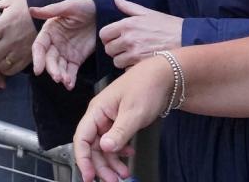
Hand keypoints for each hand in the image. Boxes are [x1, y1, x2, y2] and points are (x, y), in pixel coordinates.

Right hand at [30, 0, 96, 89]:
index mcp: (49, 31)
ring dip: (61, 76)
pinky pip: (71, 71)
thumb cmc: (85, 6)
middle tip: (57, 77)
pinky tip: (70, 85)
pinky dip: (70, 79)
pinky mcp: (76, 59)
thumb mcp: (69, 6)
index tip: (38, 70)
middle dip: (52, 69)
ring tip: (66, 81)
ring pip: (59, 67)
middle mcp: (55, 43)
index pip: (39, 47)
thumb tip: (31, 10)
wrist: (103, 12)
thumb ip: (51, 10)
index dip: (37, 58)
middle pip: (49, 59)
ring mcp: (65, 52)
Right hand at [73, 55, 171, 181]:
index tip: (89, 176)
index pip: (82, 137)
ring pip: (105, 146)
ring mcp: (111, 118)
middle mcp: (101, 115)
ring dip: (112, 162)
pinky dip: (120, 152)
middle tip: (112, 181)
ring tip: (123, 174)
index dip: (83, 158)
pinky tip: (129, 156)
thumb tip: (104, 148)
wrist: (166, 76)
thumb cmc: (147, 86)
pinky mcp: (121, 120)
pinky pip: (115, 140)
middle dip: (101, 165)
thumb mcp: (133, 112)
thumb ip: (119, 132)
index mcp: (97, 110)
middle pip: (93, 146)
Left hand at [100, 0, 181, 68]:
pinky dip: (132, 68)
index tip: (115, 38)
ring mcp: (135, 54)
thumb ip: (129, 7)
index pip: (104, 34)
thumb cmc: (168, 25)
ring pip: (117, 62)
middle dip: (115, 49)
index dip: (108, 37)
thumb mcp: (148, 13)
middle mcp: (129, 39)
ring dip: (123, 60)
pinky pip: (128, 71)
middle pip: (109, 50)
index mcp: (127, 25)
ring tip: (134, 56)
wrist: (187, 39)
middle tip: (125, 48)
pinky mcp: (142, 66)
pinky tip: (141, 62)